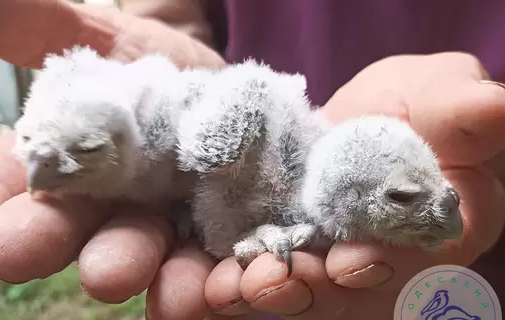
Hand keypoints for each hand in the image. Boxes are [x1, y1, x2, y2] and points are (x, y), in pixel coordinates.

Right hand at [0, 1, 227, 318]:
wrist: (233, 94)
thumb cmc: (156, 72)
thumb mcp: (104, 42)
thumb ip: (37, 27)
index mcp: (65, 161)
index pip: (7, 179)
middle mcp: (105, 206)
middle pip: (68, 226)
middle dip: (44, 237)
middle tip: (15, 252)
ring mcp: (163, 228)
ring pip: (139, 252)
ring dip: (123, 265)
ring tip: (111, 275)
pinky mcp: (219, 241)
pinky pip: (209, 265)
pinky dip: (205, 279)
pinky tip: (203, 287)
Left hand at [202, 53, 504, 318]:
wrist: (373, 117)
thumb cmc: (425, 106)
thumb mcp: (449, 99)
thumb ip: (467, 114)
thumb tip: (500, 107)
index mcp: (425, 235)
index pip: (406, 260)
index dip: (379, 266)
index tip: (347, 263)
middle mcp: (371, 259)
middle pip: (338, 289)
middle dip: (301, 291)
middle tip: (259, 286)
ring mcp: (320, 256)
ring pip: (291, 285)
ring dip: (256, 293)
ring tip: (221, 291)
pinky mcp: (278, 241)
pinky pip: (254, 263)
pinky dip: (226, 275)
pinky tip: (200, 279)